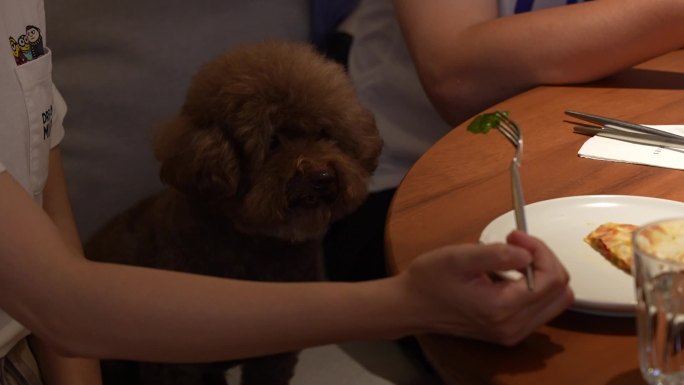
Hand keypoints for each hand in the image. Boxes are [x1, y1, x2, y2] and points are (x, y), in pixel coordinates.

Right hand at [398, 230, 572, 345]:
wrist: (411, 306)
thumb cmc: (429, 281)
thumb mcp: (459, 258)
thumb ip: (496, 254)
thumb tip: (527, 253)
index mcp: (502, 308)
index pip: (551, 279)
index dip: (540, 250)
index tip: (516, 235)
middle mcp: (513, 326)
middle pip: (560, 292)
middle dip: (545, 260)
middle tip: (517, 243)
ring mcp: (513, 332)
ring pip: (556, 301)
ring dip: (543, 273)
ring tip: (515, 257)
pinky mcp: (510, 331)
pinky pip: (542, 309)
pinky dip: (536, 286)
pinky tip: (514, 273)